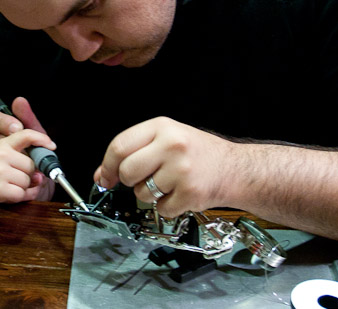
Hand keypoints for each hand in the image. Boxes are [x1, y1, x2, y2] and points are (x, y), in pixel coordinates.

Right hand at [0, 96, 54, 200]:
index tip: (51, 145)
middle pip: (31, 165)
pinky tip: (6, 194)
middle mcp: (2, 155)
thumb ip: (20, 159)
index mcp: (2, 145)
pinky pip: (21, 194)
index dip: (42, 139)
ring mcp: (0, 172)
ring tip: (6, 185)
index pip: (26, 135)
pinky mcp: (0, 188)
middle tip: (11, 178)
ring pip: (28, 181)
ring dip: (21, 187)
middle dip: (27, 175)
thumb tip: (40, 175)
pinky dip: (18, 197)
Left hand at [93, 117, 232, 216]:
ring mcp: (181, 170)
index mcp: (162, 127)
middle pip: (127, 171)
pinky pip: (161, 209)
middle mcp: (172, 145)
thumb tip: (102, 175)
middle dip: (130, 181)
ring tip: (170, 183)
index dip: (107, 165)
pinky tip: (180, 193)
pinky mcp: (190, 193)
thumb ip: (134, 151)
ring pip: (142, 193)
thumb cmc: (198, 153)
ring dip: (151, 195)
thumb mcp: (166, 139)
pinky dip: (167, 207)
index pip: (120, 146)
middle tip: (144, 178)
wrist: (235, 169)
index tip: (105, 177)